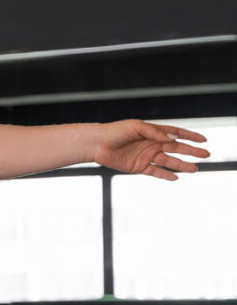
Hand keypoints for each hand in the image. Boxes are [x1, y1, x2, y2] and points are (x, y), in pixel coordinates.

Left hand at [93, 119, 209, 180]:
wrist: (96, 144)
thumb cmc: (115, 132)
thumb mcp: (135, 127)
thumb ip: (154, 132)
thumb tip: (173, 138)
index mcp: (152, 132)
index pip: (175, 133)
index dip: (189, 136)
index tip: (203, 140)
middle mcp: (151, 144)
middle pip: (176, 148)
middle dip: (191, 151)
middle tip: (206, 155)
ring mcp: (146, 156)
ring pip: (168, 161)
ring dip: (182, 165)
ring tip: (196, 169)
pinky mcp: (138, 167)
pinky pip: (155, 172)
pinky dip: (165, 175)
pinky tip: (175, 177)